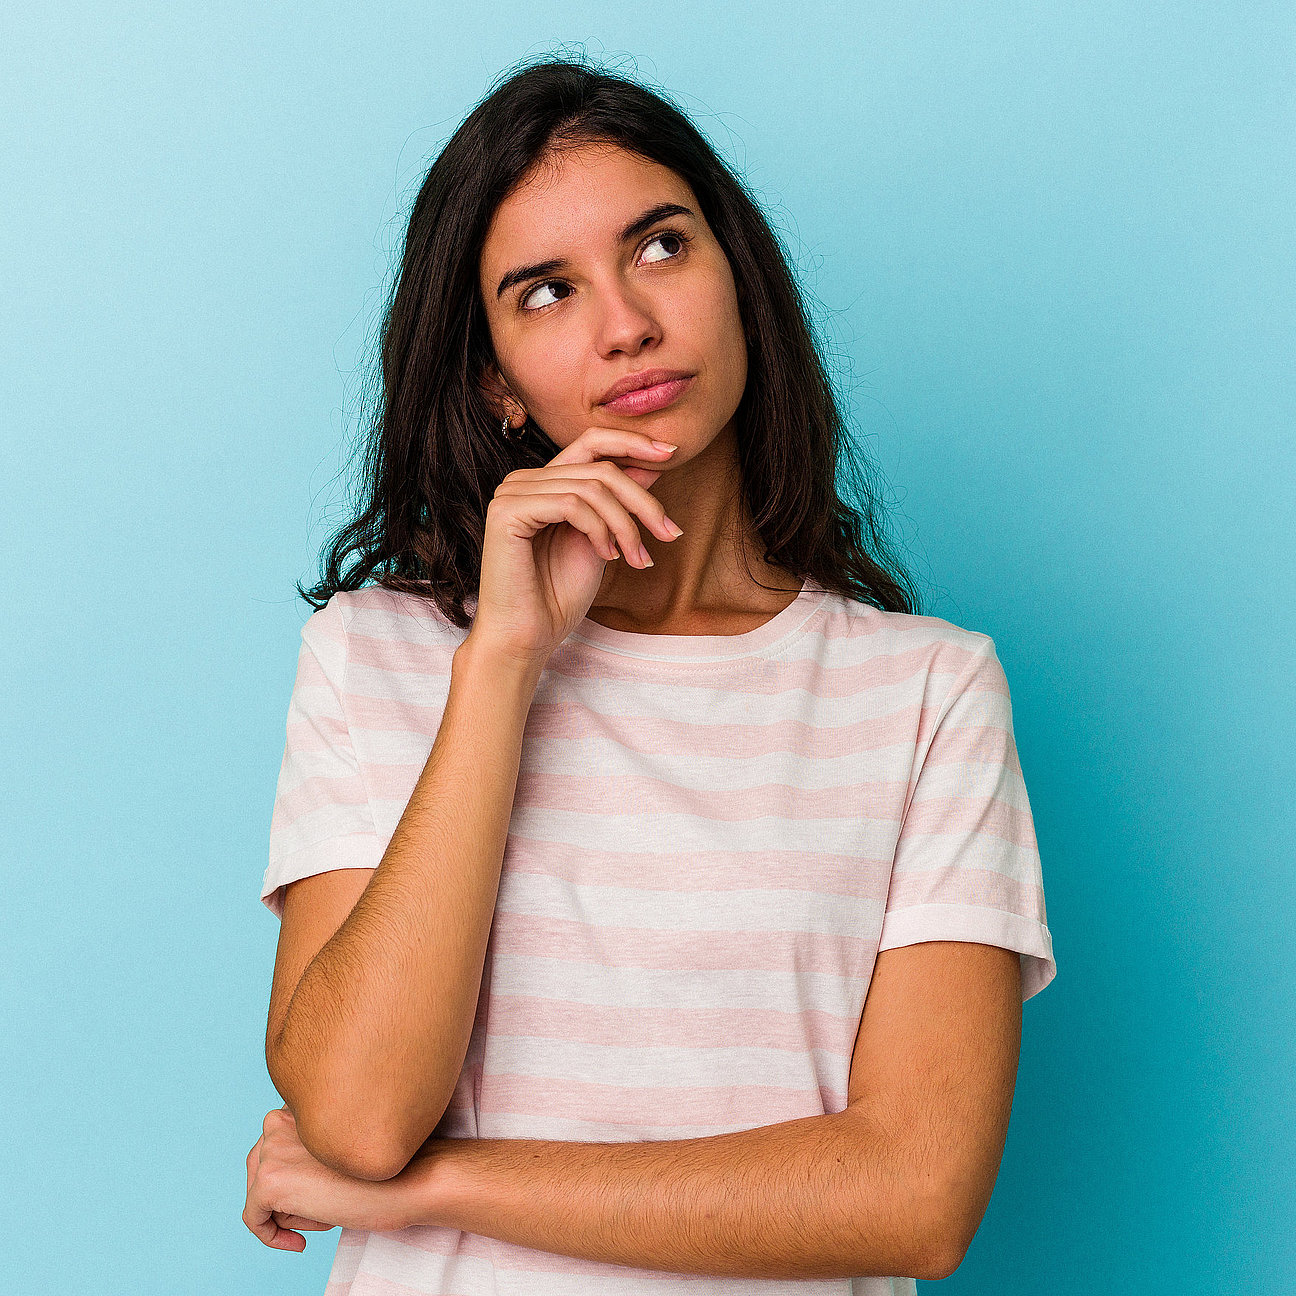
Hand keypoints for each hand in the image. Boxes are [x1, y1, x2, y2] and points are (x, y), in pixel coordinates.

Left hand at [243, 1106, 409, 1249]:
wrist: (408, 1178)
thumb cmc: (384, 1165)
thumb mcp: (338, 1147)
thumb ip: (309, 1148)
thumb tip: (284, 1180)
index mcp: (298, 1104)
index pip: (275, 1143)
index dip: (294, 1174)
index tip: (318, 1192)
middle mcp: (280, 1119)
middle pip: (261, 1168)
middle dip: (288, 1193)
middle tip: (324, 1206)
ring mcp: (272, 1150)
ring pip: (261, 1193)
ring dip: (289, 1211)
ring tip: (328, 1212)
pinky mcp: (269, 1182)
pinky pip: (253, 1218)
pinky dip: (271, 1236)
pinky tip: (300, 1242)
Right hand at [466, 426, 683, 666]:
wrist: (526, 638)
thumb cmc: (558, 597)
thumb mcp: (603, 540)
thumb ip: (619, 503)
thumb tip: (653, 465)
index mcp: (543, 483)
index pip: (591, 443)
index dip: (632, 442)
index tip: (672, 452)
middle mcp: (523, 481)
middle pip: (601, 468)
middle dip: (643, 502)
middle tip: (670, 534)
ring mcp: (512, 493)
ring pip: (592, 487)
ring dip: (626, 525)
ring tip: (637, 558)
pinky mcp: (507, 511)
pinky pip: (572, 503)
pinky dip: (599, 530)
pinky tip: (606, 556)